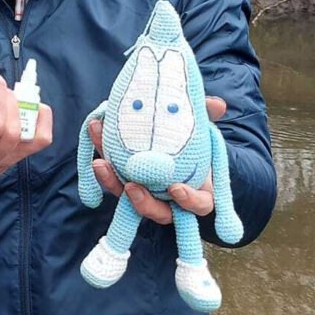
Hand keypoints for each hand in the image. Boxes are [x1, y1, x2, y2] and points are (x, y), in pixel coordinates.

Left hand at [88, 96, 225, 225]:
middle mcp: (169, 199)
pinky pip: (111, 174)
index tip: (176, 189)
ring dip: (112, 181)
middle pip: (154, 209)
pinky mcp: (123, 176)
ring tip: (100, 163)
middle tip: (130, 186)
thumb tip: (218, 105)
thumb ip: (208, 116)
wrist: (173, 136)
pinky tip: (96, 131)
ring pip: (127, 196)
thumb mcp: (202, 127)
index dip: (188, 200)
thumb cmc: (194, 141)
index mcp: (195, 191)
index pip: (197, 205)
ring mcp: (144, 191)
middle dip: (141, 201)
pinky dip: (102, 157)